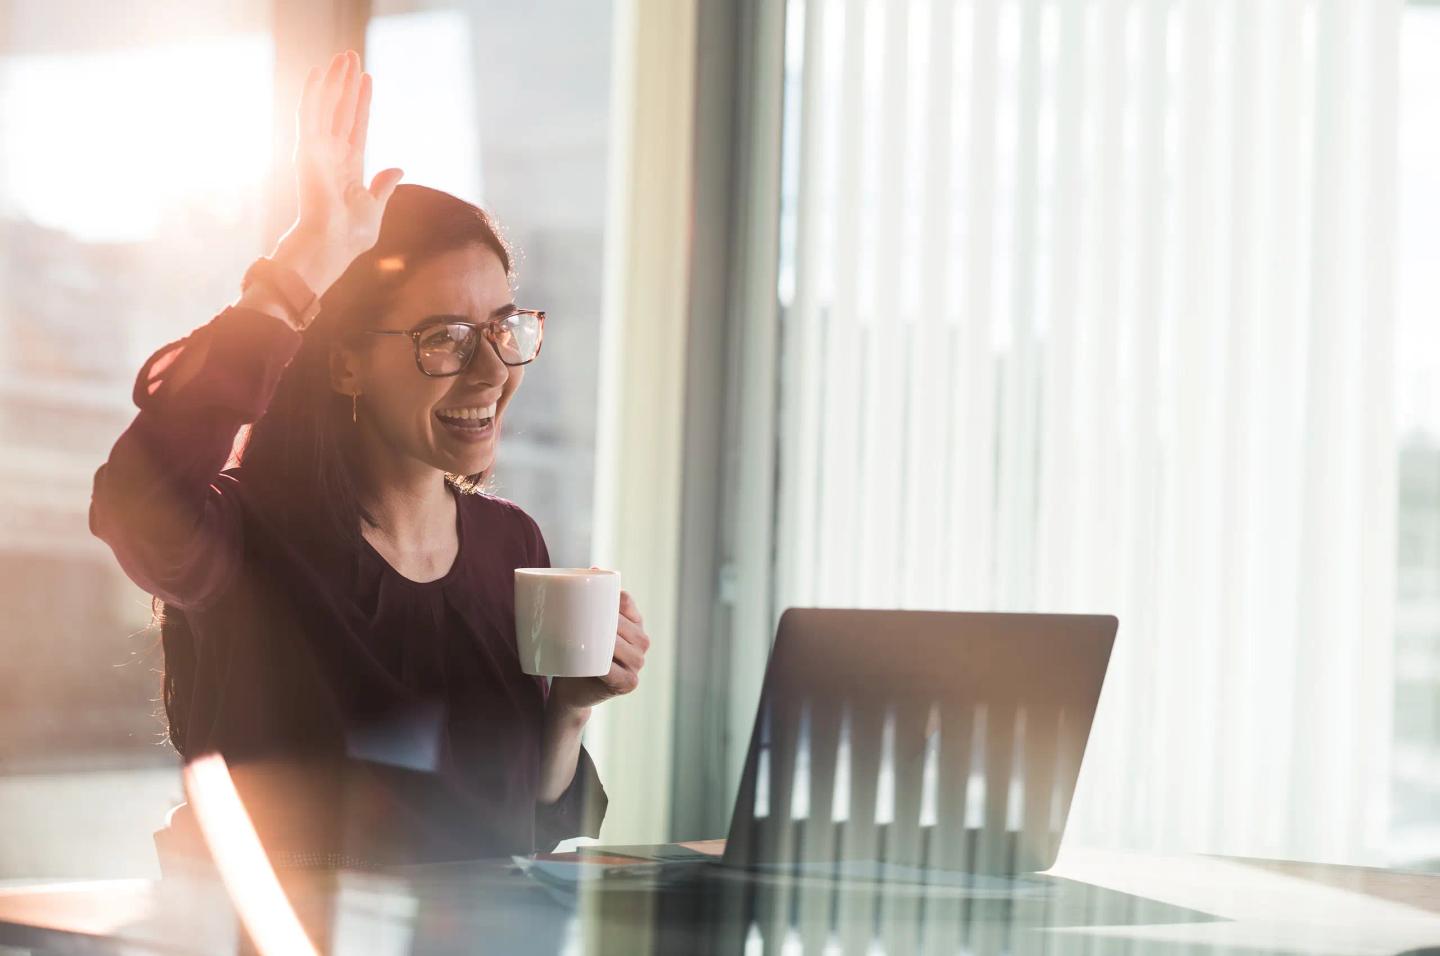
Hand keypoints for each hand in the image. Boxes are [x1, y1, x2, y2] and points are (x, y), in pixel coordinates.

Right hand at [272, 51, 403, 294]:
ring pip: (326, 105)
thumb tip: (398, 168)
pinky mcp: (306, 150)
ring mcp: (317, 150)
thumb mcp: (375, 207)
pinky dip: (314, 92)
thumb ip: (383, 186)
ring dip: (334, 80)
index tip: (368, 79)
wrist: (332, 245)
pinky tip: (320, 71)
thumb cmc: (350, 235)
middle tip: (352, 55)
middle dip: (347, 83)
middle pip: (341, 110)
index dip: (361, 102)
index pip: (356, 125)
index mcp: (347, 167)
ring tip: (343, 55)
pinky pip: (309, 114)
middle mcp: (330, 155)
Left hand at [548, 590, 650, 716]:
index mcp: (635, 623)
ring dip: (602, 643)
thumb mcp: (585, 624)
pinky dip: (605, 668)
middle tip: (573, 619)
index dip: (607, 596)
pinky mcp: (629, 683)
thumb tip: (594, 568)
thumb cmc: (578, 653)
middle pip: (622, 623)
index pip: (625, 601)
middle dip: (600, 620)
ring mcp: (638, 664)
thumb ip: (589, 598)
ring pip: (619, 646)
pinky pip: (616, 672)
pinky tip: (594, 665)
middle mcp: (642, 642)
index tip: (584, 594)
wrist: (572, 689)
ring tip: (580, 640)